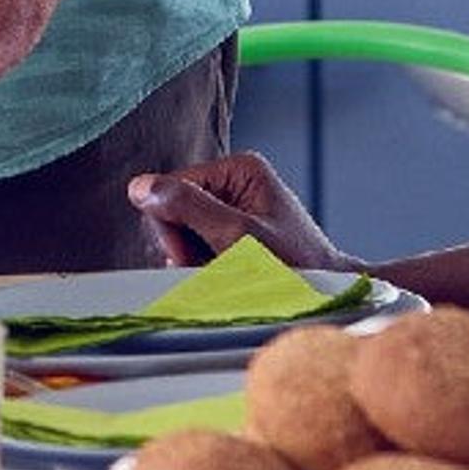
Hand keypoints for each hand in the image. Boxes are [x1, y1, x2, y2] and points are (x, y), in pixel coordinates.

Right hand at [128, 153, 340, 269]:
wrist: (329, 299)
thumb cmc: (296, 268)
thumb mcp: (239, 237)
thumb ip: (189, 208)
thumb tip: (139, 186)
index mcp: (239, 170)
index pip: (171, 187)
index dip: (173, 227)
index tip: (196, 257)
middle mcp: (234, 183)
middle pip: (175, 210)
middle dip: (185, 246)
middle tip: (213, 270)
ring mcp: (233, 209)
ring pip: (182, 233)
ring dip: (194, 261)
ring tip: (225, 277)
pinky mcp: (232, 234)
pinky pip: (196, 247)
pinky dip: (204, 267)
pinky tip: (224, 279)